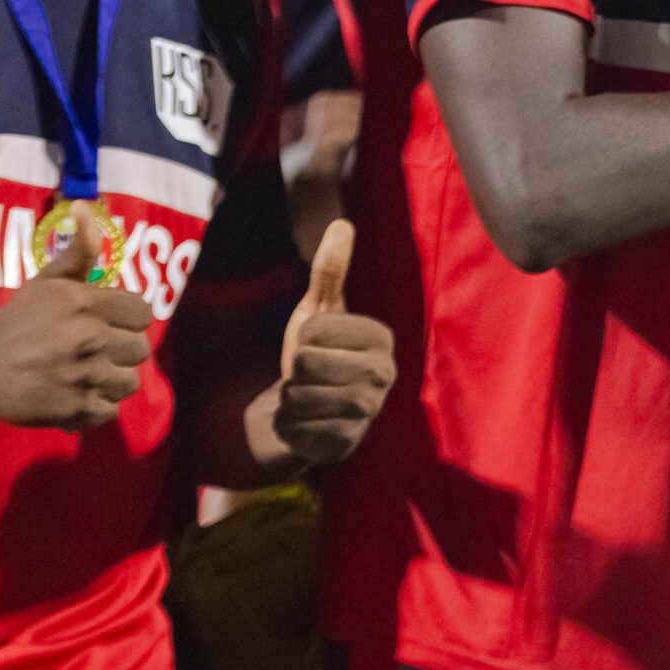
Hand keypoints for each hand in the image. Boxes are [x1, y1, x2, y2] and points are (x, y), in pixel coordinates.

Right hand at [0, 202, 151, 430]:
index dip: (127, 319)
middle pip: (140, 349)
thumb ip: (79, 250)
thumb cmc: (17, 320)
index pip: (143, 313)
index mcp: (86, 305)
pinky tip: (74, 392)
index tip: (107, 323)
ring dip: (111, 379)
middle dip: (120, 349)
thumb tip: (87, 208)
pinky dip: (96, 405)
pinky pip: (110, 409)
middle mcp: (89, 339)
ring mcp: (83, 376)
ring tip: (84, 372)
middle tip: (91, 349)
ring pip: (129, 381)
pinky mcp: (74, 409)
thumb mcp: (47, 281)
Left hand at [272, 221, 394, 465]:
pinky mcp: (345, 445)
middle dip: (293, 369)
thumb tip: (340, 223)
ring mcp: (366, 413)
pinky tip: (302, 422)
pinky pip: (294, 430)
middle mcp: (383, 376)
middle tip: (306, 373)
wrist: (312, 410)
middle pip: (304, 363)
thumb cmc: (318, 352)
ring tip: (305, 396)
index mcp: (380, 339)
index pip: (313, 329)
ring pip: (297, 397)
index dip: (300, 335)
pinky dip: (286, 425)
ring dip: (288, 398)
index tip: (314, 343)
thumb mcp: (318, 310)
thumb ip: (330, 270)